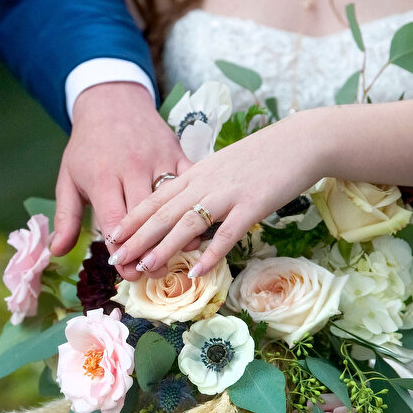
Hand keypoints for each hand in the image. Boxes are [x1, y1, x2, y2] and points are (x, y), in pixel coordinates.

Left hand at [51, 81, 190, 277]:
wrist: (112, 100)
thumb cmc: (88, 146)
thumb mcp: (68, 178)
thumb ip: (65, 217)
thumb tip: (57, 253)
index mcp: (103, 177)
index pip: (115, 222)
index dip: (122, 251)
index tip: (127, 272)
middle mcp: (132, 169)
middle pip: (145, 218)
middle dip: (149, 250)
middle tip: (152, 274)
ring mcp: (158, 160)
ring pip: (171, 203)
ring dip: (176, 233)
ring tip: (177, 258)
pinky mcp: (178, 153)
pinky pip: (190, 182)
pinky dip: (195, 205)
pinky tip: (198, 228)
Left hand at [108, 115, 317, 277]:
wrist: (300, 140)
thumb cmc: (263, 157)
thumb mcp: (223, 167)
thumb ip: (203, 187)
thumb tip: (186, 213)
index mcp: (196, 173)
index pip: (155, 198)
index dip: (131, 219)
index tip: (111, 237)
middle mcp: (205, 182)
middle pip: (163, 213)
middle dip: (137, 238)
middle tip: (115, 260)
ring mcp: (228, 194)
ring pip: (187, 223)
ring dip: (163, 248)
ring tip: (144, 268)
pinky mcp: (252, 205)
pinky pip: (227, 233)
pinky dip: (210, 254)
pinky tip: (196, 272)